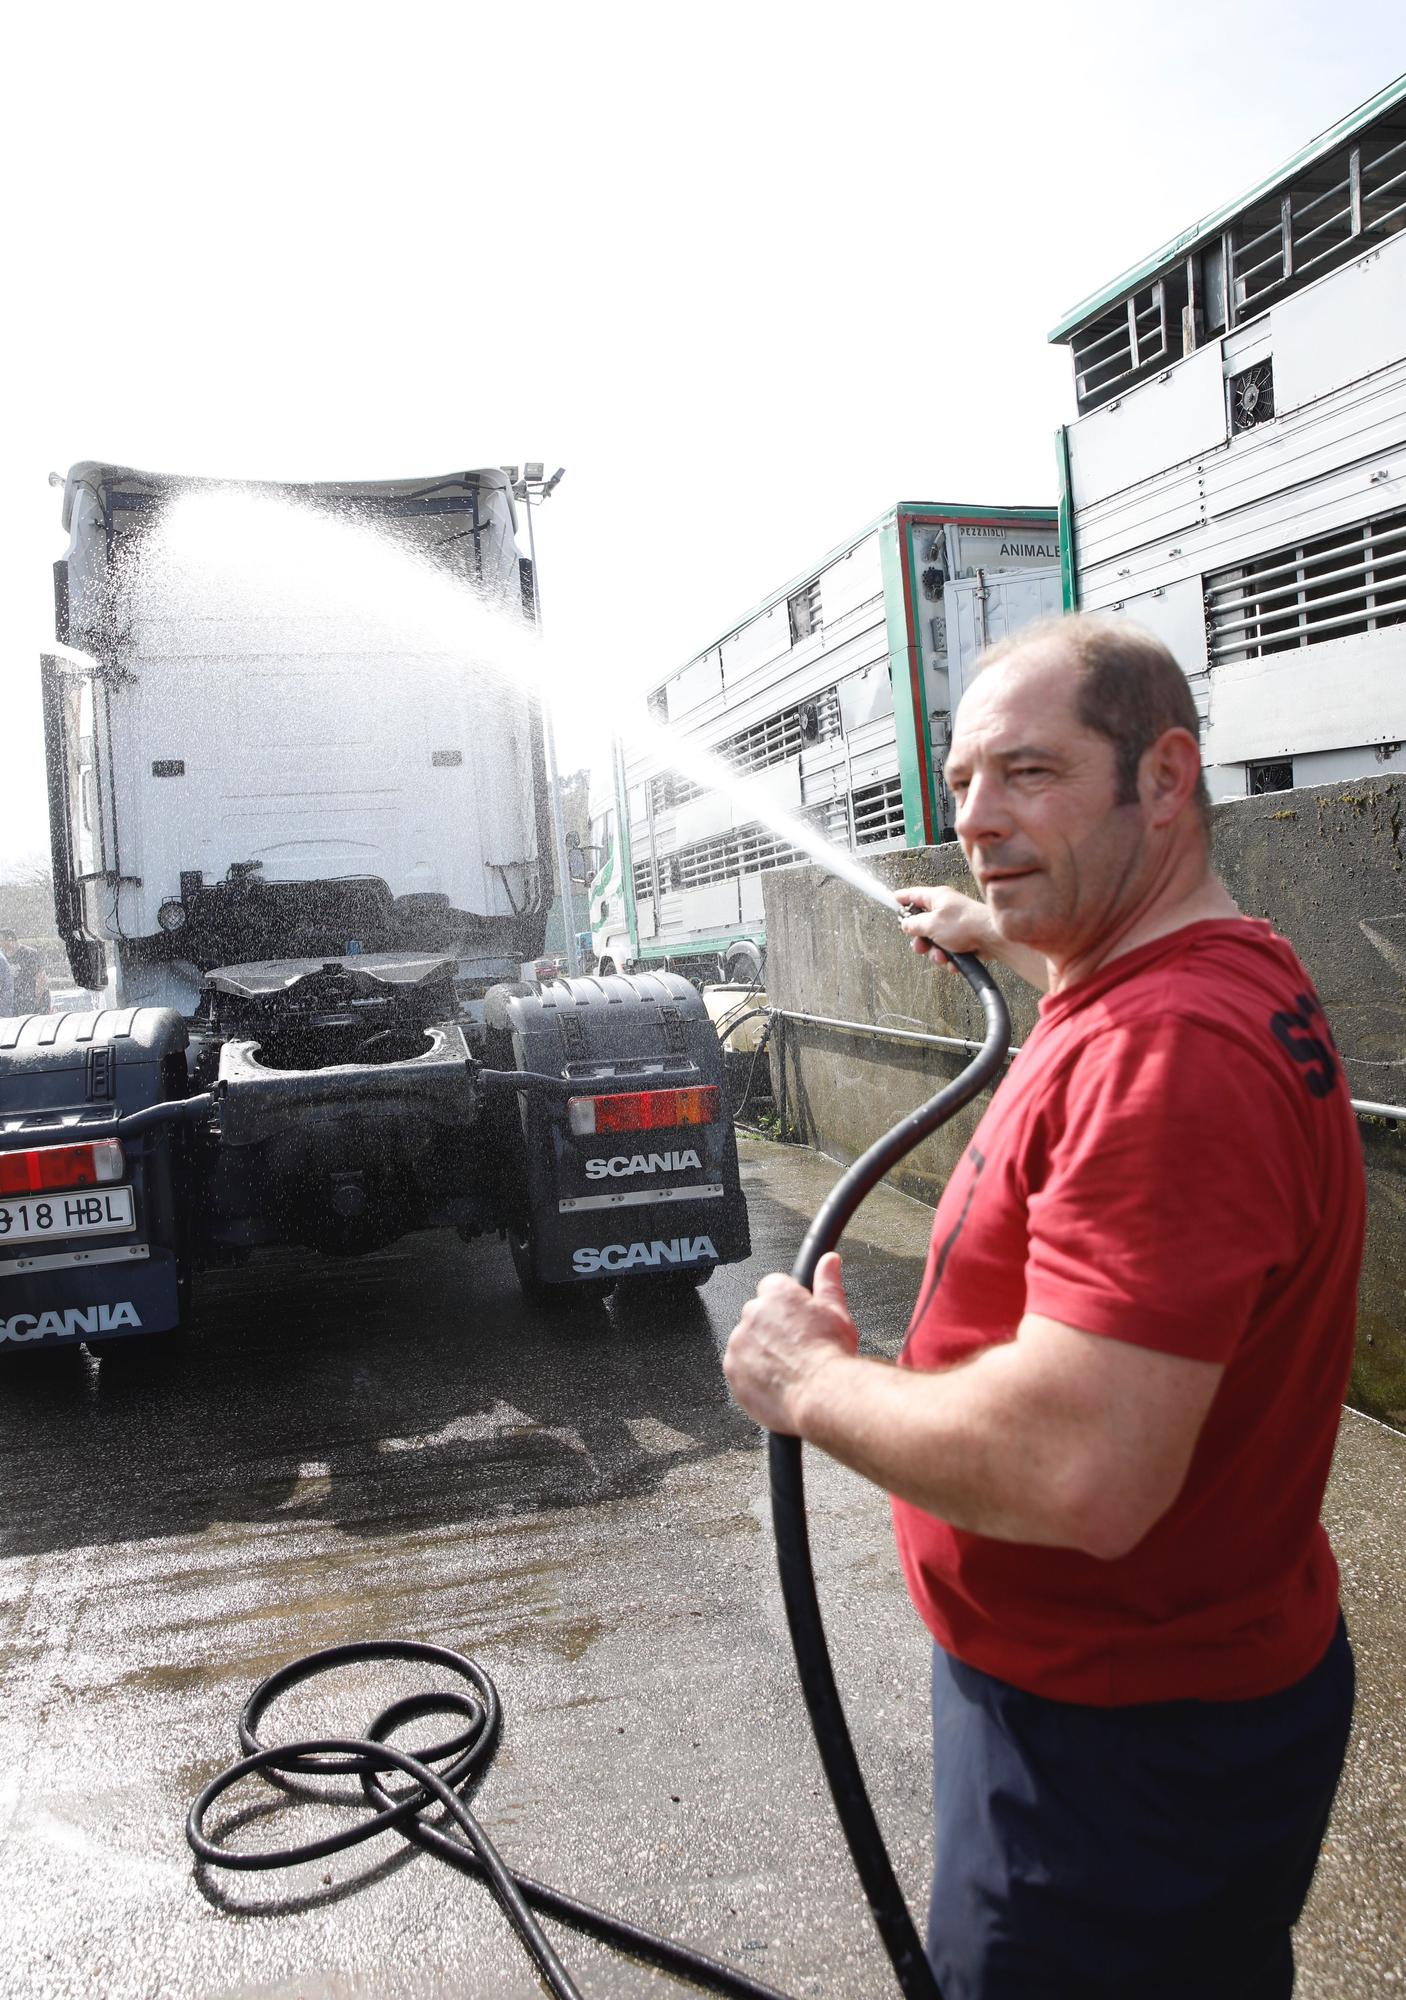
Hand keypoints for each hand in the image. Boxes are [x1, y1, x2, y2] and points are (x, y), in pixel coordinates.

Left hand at [723, 1253, 858, 1435]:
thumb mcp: (837, 1312)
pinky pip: (739, 1368)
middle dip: (772, 1329)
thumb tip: (829, 1261)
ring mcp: (739, 1341)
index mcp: (778, 1294)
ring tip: (788, 1368)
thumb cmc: (830, 1355)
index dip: (787, 1305)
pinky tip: (776, 1382)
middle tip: (795, 1347)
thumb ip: (828, 1282)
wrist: (822, 1394)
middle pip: (758, 1315)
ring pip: (747, 1342)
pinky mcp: (732, 1369)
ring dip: (761, 1352)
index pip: (773, 1287)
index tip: (796, 1321)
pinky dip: (753, 1375)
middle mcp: (753, 1312)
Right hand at [895, 885, 996, 964]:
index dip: (901, 899)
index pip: (913, 894)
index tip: (891, 901)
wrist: (993, 939)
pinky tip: (954, 962)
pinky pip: (948, 951)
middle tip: (920, 946)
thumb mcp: (931, 924)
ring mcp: (955, 925)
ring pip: (935, 942)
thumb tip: (906, 925)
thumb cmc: (965, 925)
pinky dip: (949, 958)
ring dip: (935, 953)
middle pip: (922, 925)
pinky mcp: (963, 940)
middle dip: (920, 940)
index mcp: (937, 898)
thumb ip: (914, 924)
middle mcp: (946, 910)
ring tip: (942, 957)